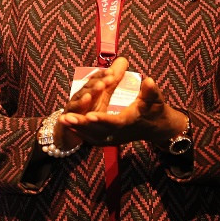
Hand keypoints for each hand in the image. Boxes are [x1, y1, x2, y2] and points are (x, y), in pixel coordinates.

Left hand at [60, 57, 186, 146]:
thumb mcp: (155, 99)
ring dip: (76, 128)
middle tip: (65, 118)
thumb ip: (151, 91)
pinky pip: (92, 138)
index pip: (114, 122)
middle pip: (97, 130)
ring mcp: (113, 138)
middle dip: (81, 124)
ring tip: (62, 120)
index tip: (88, 115)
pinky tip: (68, 126)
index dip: (102, 119)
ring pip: (92, 136)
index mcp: (129, 122)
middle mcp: (119, 133)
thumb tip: (149, 80)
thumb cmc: (155, 110)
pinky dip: (80, 133)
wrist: (157, 128)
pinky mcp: (109, 139)